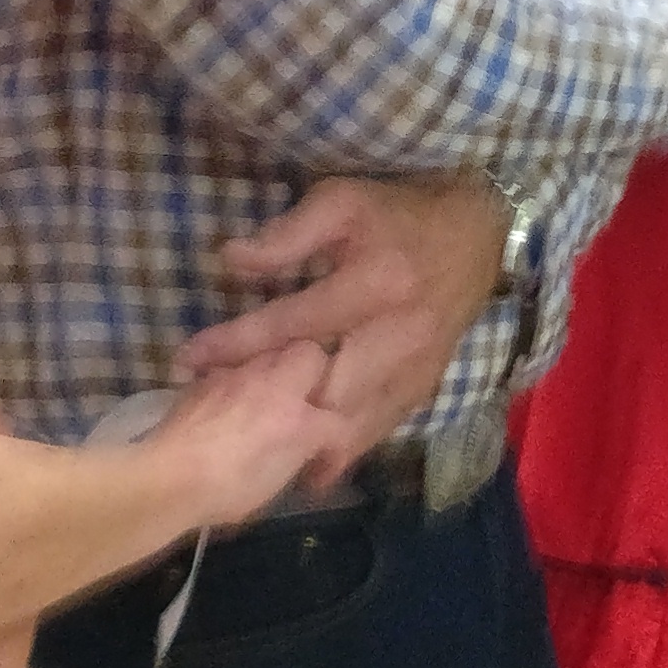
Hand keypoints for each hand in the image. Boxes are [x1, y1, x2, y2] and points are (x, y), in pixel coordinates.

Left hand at [176, 174, 515, 472]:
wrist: (479, 231)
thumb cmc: (402, 213)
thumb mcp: (343, 202)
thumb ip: (288, 235)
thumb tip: (230, 260)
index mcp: (374, 285)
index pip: (291, 324)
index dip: (235, 343)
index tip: (188, 360)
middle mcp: (398, 334)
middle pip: (325, 388)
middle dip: (272, 407)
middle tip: (222, 419)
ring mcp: (417, 365)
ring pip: (358, 419)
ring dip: (312, 443)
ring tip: (263, 463)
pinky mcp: (427, 382)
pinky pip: (385, 423)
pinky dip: (351, 446)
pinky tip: (320, 465)